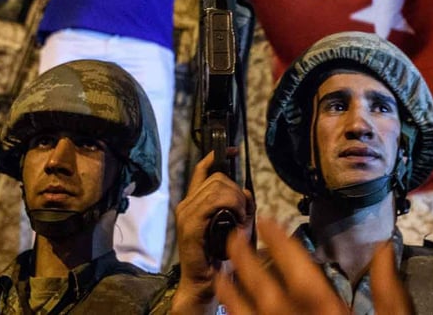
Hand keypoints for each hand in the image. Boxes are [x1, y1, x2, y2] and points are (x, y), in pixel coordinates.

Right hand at [172, 150, 254, 308]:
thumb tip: (246, 193)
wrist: (205, 281)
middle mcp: (187, 204)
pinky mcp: (190, 224)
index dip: (216, 157)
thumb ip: (240, 206)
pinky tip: (236, 216)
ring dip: (235, 197)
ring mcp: (186, 214)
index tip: (232, 151)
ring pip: (216, 187)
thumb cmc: (219, 255)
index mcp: (194, 202)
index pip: (203, 170)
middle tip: (243, 208)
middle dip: (236, 188)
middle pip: (217, 178)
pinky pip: (213, 201)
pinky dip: (230, 204)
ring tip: (240, 215)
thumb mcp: (235, 224)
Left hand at [215, 218, 413, 314]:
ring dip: (231, 293)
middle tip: (234, 234)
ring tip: (221, 270)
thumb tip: (384, 247)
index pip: (302, 275)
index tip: (267, 220)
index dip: (281, 245)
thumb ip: (390, 291)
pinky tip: (229, 310)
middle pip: (266, 292)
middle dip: (247, 261)